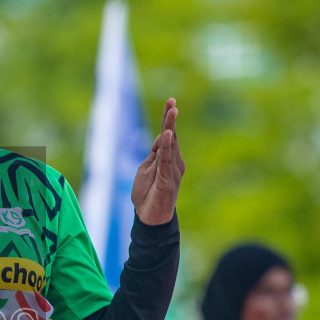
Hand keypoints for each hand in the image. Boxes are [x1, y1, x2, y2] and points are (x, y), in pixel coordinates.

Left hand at [131, 98, 184, 225]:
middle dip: (170, 118)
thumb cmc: (147, 195)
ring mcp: (172, 171)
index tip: (170, 102)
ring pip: (170, 145)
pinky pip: (166, 159)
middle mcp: (174, 163)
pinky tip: (166, 133)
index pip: (167, 136)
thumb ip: (153, 154)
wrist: (149, 219)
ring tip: (172, 110)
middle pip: (171, 136)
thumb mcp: (146, 169)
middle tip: (171, 101)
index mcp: (167, 159)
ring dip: (170, 126)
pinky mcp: (168, 179)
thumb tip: (160, 136)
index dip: (168, 119)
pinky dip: (166, 146)